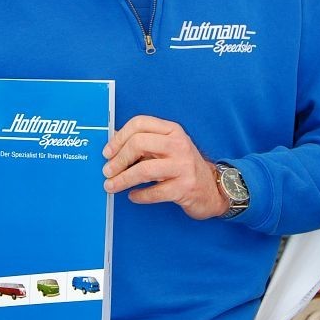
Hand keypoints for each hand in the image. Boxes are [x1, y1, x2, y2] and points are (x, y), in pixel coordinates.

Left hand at [102, 115, 224, 219]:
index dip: (118, 137)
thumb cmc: (183, 167)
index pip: (139, 123)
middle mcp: (179, 145)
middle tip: (107, 171)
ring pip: (143, 170)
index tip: (107, 152)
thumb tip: (113, 144)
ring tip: (111, 186)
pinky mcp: (185, 188)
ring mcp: (183, 166)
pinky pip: (154, 192)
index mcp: (172, 130)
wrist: (212, 189)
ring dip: (122, 179)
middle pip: (139, 144)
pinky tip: (133, 196)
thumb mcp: (168, 148)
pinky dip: (139, 195)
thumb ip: (145, 143)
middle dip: (118, 159)